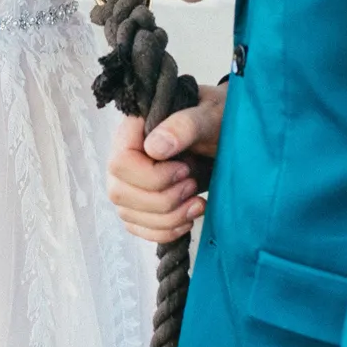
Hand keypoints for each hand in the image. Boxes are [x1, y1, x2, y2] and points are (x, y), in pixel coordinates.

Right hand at [106, 82, 224, 243]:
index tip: (185, 170)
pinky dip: (165, 231)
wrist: (226, 138)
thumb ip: (184, 125)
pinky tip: (187, 219)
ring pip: (128, 214)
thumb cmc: (218, 120)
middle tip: (193, 184)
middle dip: (163, 200)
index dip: (152, 176)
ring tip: (198, 203)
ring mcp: (128, 183)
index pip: (120, 162)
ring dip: (169, 219)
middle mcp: (124, 157)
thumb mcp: (210, 115)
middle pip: (120, 193)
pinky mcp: (138, 204)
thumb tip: (154, 148)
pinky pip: (137, 228)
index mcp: (134, 129)